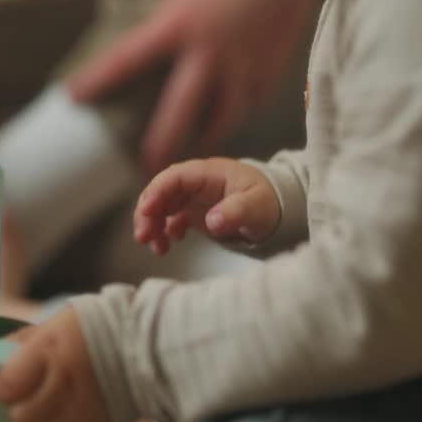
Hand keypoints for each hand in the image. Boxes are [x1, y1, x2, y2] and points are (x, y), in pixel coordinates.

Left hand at [0, 307, 112, 421]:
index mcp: (50, 352)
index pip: (6, 385)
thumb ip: (28, 339)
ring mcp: (82, 412)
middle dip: (23, 407)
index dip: (7, 386)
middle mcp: (64, 385)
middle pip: (21, 416)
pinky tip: (72, 421)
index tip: (14, 382)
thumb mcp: (60, 321)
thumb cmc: (101, 327)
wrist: (150, 344)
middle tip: (33, 396)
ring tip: (53, 411)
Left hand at [67, 0, 333, 173]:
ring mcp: (242, 64)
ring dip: (206, 137)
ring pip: (223, 118)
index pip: (124, 62)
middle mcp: (207, 53)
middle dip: (160, 145)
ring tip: (196, 149)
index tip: (71, 98)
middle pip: (177, 114)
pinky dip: (239, 113)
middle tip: (147, 168)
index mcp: (176, 24)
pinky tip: (230, 117)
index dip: (94, 82)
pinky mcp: (270, 65)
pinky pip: (251, 102)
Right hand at [135, 157, 279, 254]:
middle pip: (161, 191)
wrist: (277, 208)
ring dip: (153, 225)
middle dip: (147, 213)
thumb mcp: (257, 207)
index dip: (157, 192)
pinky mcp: (195, 212)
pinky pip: (170, 219)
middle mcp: (196, 183)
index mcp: (208, 173)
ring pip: (161, 206)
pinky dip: (164, 232)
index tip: (147, 212)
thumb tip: (213, 221)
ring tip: (157, 247)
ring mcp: (193, 197)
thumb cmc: (268, 202)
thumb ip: (236, 211)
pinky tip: (168, 245)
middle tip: (144, 237)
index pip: (174, 177)